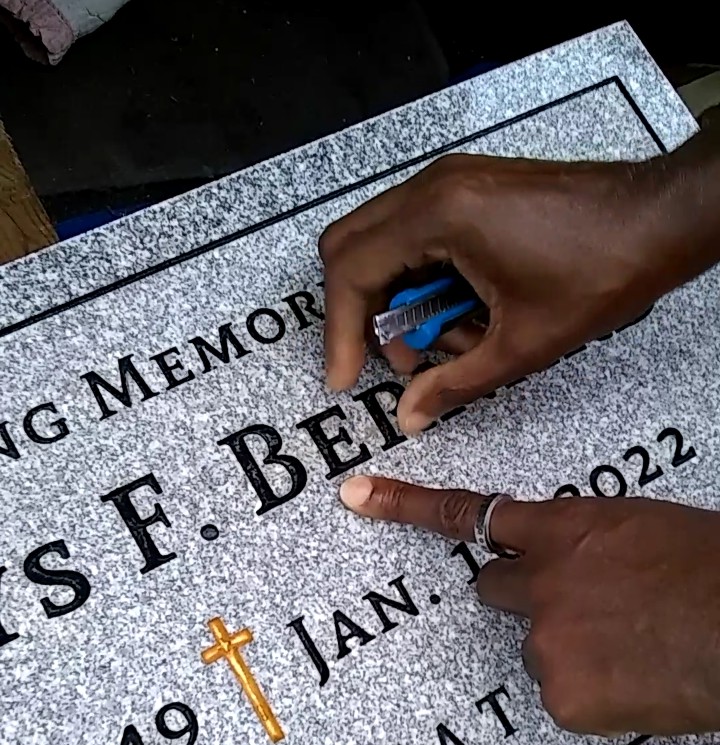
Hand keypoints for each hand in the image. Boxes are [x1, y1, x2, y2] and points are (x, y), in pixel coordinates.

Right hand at [319, 151, 695, 433]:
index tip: (344, 380)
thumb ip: (453, 382)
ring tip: (445, 341)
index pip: (352, 272)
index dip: (341, 333)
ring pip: (382, 241)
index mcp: (437, 214)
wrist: (661, 218)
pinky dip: (422, 277)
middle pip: (350, 248)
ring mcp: (449, 181)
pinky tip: (462, 310)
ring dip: (397, 297)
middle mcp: (432, 186)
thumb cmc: (600, 273)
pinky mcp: (467, 188)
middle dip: (361, 311)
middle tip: (394, 357)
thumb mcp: (521, 343)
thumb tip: (409, 415)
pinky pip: (415, 233)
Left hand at [339, 475, 719, 736]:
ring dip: (566, 640)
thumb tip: (571, 560)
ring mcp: (544, 638)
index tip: (360, 497)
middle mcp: (537, 580)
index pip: (466, 515)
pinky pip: (558, 687)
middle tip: (585, 602)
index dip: (406, 506)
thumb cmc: (706, 565)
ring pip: (533, 640)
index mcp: (559, 529)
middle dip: (526, 591)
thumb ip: (581, 539)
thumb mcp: (635, 526)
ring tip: (627, 639)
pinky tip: (630, 674)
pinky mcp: (560, 693)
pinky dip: (587, 684)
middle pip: (494, 584)